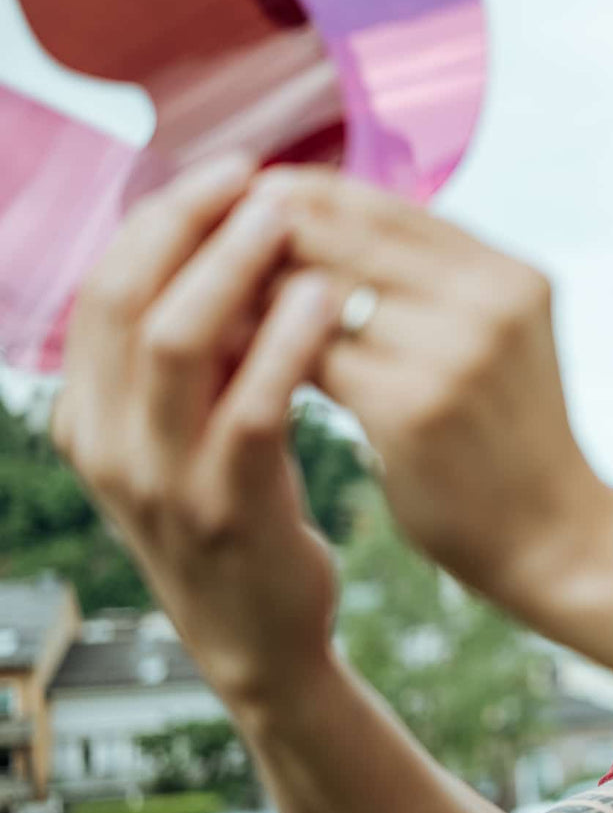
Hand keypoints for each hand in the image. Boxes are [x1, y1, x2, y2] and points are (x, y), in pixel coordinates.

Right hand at [51, 156, 342, 701]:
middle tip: (259, 178)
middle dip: (189, 223)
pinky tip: (326, 301)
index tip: (228, 172)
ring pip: (178, 342)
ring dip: (235, 267)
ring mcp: (160, 482)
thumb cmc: (239, 514)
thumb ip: (193, 358)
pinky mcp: (228, 509)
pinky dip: (287, 343)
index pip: (103, 286)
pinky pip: (252, 407)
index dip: (161, 218)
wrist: (261, 640)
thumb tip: (232, 244)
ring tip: (292, 219)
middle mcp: (105, 444)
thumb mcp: (186, 435)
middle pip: (125, 298)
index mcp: (86, 415)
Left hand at [249, 167, 611, 602]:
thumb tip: (303, 222)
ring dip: (253, 298)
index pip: (378, 203)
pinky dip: (263, 355)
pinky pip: (308, 358)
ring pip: (314, 293)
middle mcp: (489, 300)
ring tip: (212, 316)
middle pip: (341, 234)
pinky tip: (237, 369)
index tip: (240, 222)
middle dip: (261, 243)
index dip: (298, 201)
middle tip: (203, 267)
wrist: (555, 541)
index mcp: (509, 274)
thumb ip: (427, 282)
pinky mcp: (412, 408)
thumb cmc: (506, 442)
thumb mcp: (494, 341)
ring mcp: (455, 352)